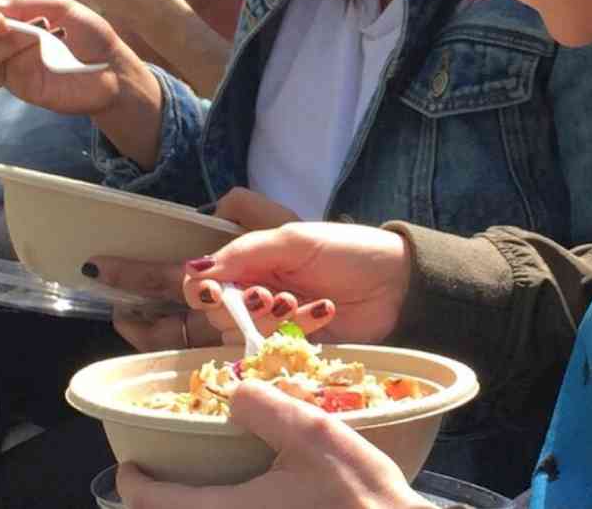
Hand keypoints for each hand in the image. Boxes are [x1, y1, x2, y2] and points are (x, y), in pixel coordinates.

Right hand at [0, 0, 151, 118]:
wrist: (115, 66)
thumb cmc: (87, 34)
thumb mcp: (57, 5)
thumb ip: (21, 1)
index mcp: (2, 23)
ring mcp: (9, 69)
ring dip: (9, 35)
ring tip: (42, 26)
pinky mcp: (22, 87)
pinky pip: (10, 67)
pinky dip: (24, 50)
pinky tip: (48, 42)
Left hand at [116, 380, 427, 508]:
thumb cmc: (359, 496)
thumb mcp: (314, 434)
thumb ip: (267, 409)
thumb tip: (235, 392)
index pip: (153, 504)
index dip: (133, 483)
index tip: (130, 467)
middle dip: (160, 504)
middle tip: (161, 481)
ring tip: (200, 492)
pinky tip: (248, 503)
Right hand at [181, 223, 411, 346]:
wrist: (397, 283)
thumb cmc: (348, 251)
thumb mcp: (295, 240)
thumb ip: (246, 252)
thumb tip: (194, 269)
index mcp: (252, 261)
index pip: (206, 282)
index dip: (204, 290)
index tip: (217, 291)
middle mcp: (257, 293)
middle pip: (219, 315)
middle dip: (240, 308)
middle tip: (267, 296)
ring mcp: (277, 323)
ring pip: (246, 336)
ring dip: (270, 319)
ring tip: (298, 301)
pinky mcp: (297, 347)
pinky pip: (278, 350)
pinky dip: (299, 329)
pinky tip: (323, 311)